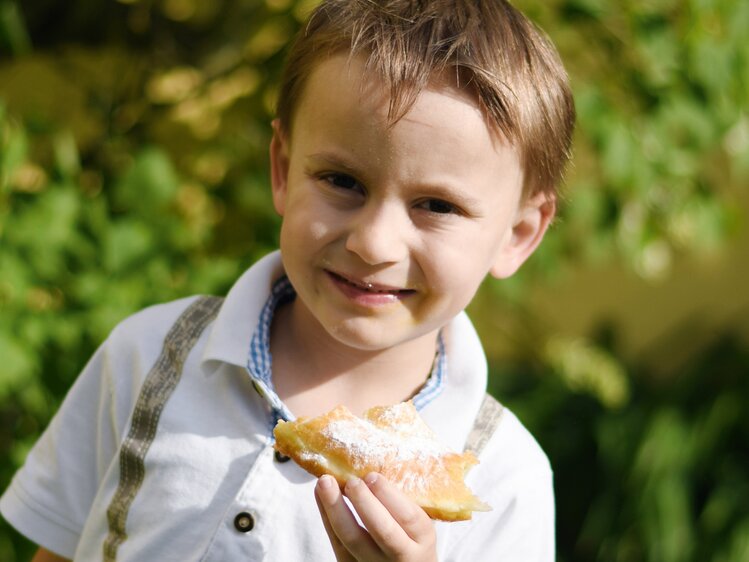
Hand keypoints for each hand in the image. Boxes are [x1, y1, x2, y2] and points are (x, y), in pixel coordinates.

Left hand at [314, 472, 437, 561]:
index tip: (373, 475)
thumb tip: (372, 465)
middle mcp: (401, 557)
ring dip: (336, 509)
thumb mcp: (418, 525)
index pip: (409, 518)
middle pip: (382, 531)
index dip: (390, 496)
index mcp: (422, 540)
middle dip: (365, 503)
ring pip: (353, 540)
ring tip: (325, 482)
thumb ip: (402, 503)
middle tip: (352, 481)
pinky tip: (320, 494)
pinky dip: (327, 517)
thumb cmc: (411, 538)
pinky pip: (336, 543)